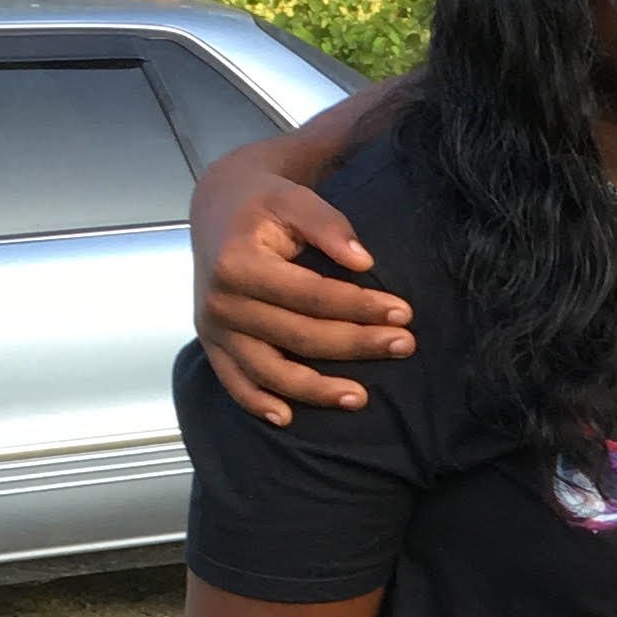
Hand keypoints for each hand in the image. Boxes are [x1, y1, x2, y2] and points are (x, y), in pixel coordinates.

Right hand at [195, 164, 413, 423]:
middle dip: (357, 343)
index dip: (360, 306)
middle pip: (299, 336)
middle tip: (405, 345)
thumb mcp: (292, 197)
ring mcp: (214, 330)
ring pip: (270, 371)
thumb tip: (364, 262)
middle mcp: (222, 302)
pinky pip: (235, 383)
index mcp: (239, 263)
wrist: (217, 210)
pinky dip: (257, 404)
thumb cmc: (263, 204)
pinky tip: (287, 419)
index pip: (312, 295)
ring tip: (361, 398)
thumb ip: (327, 224)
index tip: (404, 312)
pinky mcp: (212, 346)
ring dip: (316, 391)